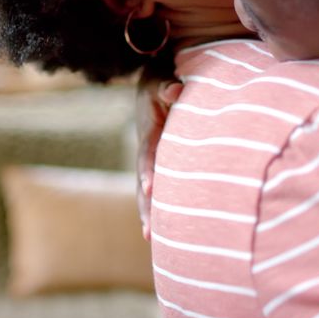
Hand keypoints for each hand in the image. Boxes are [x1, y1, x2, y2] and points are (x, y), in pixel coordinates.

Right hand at [135, 78, 181, 240]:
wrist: (153, 83)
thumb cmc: (161, 81)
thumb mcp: (161, 79)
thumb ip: (167, 86)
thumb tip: (176, 91)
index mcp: (147, 133)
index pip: (147, 156)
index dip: (148, 172)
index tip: (151, 190)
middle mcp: (146, 150)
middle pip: (142, 182)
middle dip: (145, 206)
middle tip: (149, 231)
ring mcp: (151, 159)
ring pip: (147, 189)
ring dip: (149, 212)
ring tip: (151, 238)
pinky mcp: (160, 164)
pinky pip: (159, 187)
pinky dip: (158, 206)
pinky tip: (163, 228)